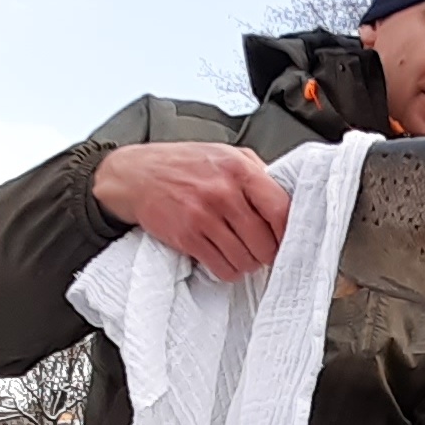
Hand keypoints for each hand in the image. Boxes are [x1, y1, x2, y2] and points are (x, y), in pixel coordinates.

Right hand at [92, 141, 290, 281]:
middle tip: (263, 250)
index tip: (288, 238)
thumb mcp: (224, 154)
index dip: (288, 231)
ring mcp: (204, 216)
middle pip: (265, 242)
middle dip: (268, 252)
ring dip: (248, 263)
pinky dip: (228, 270)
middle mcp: (223, 192)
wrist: (135, 175)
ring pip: (245, 259)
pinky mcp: (187, 237)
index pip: (281, 210)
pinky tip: (225, 260)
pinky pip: (222, 267)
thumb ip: (255, 171)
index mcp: (239, 169)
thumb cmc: (182, 164)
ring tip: (243, 255)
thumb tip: (285, 197)